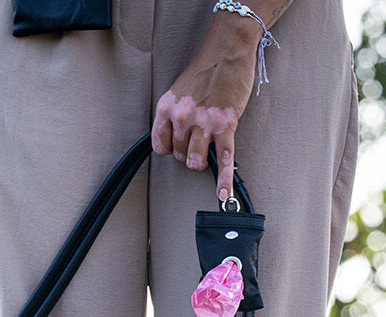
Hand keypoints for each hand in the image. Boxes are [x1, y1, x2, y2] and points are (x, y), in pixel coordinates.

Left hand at [151, 19, 259, 200]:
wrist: (226, 53)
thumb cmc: (203, 72)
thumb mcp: (176, 93)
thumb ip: (171, 116)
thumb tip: (171, 139)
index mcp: (166, 109)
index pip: (159, 147)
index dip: (168, 150)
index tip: (176, 146)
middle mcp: (182, 118)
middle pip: (178, 155)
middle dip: (187, 152)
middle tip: (198, 139)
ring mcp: (204, 124)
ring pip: (195, 161)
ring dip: (200, 162)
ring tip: (206, 153)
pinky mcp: (226, 127)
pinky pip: (223, 159)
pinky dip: (224, 179)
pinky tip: (223, 193)